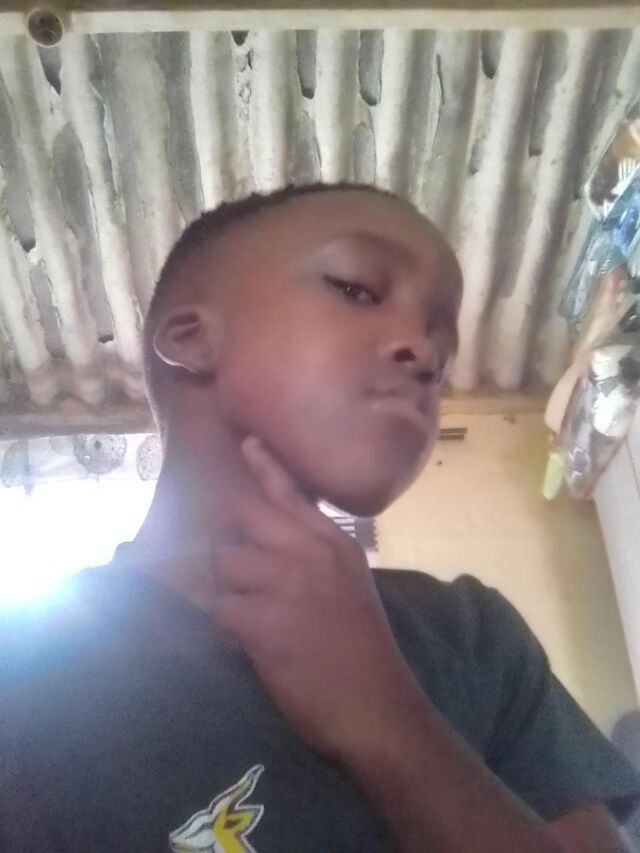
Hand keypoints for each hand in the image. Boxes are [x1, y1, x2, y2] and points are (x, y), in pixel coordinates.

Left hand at [209, 436, 423, 762]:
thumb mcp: (350, 585)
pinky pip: (219, 607)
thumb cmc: (363, 649)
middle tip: (233, 567)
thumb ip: (317, 554)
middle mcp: (309, 552)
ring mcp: (285, 583)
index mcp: (334, 543)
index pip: (292, 494)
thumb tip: (272, 541)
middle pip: (243, 516)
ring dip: (226, 588)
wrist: (375, 706)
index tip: (247, 442)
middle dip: (228, 539)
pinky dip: (223, 623)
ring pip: (225, 563)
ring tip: (247, 614)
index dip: (265, 467)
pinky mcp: (262, 621)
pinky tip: (243, 639)